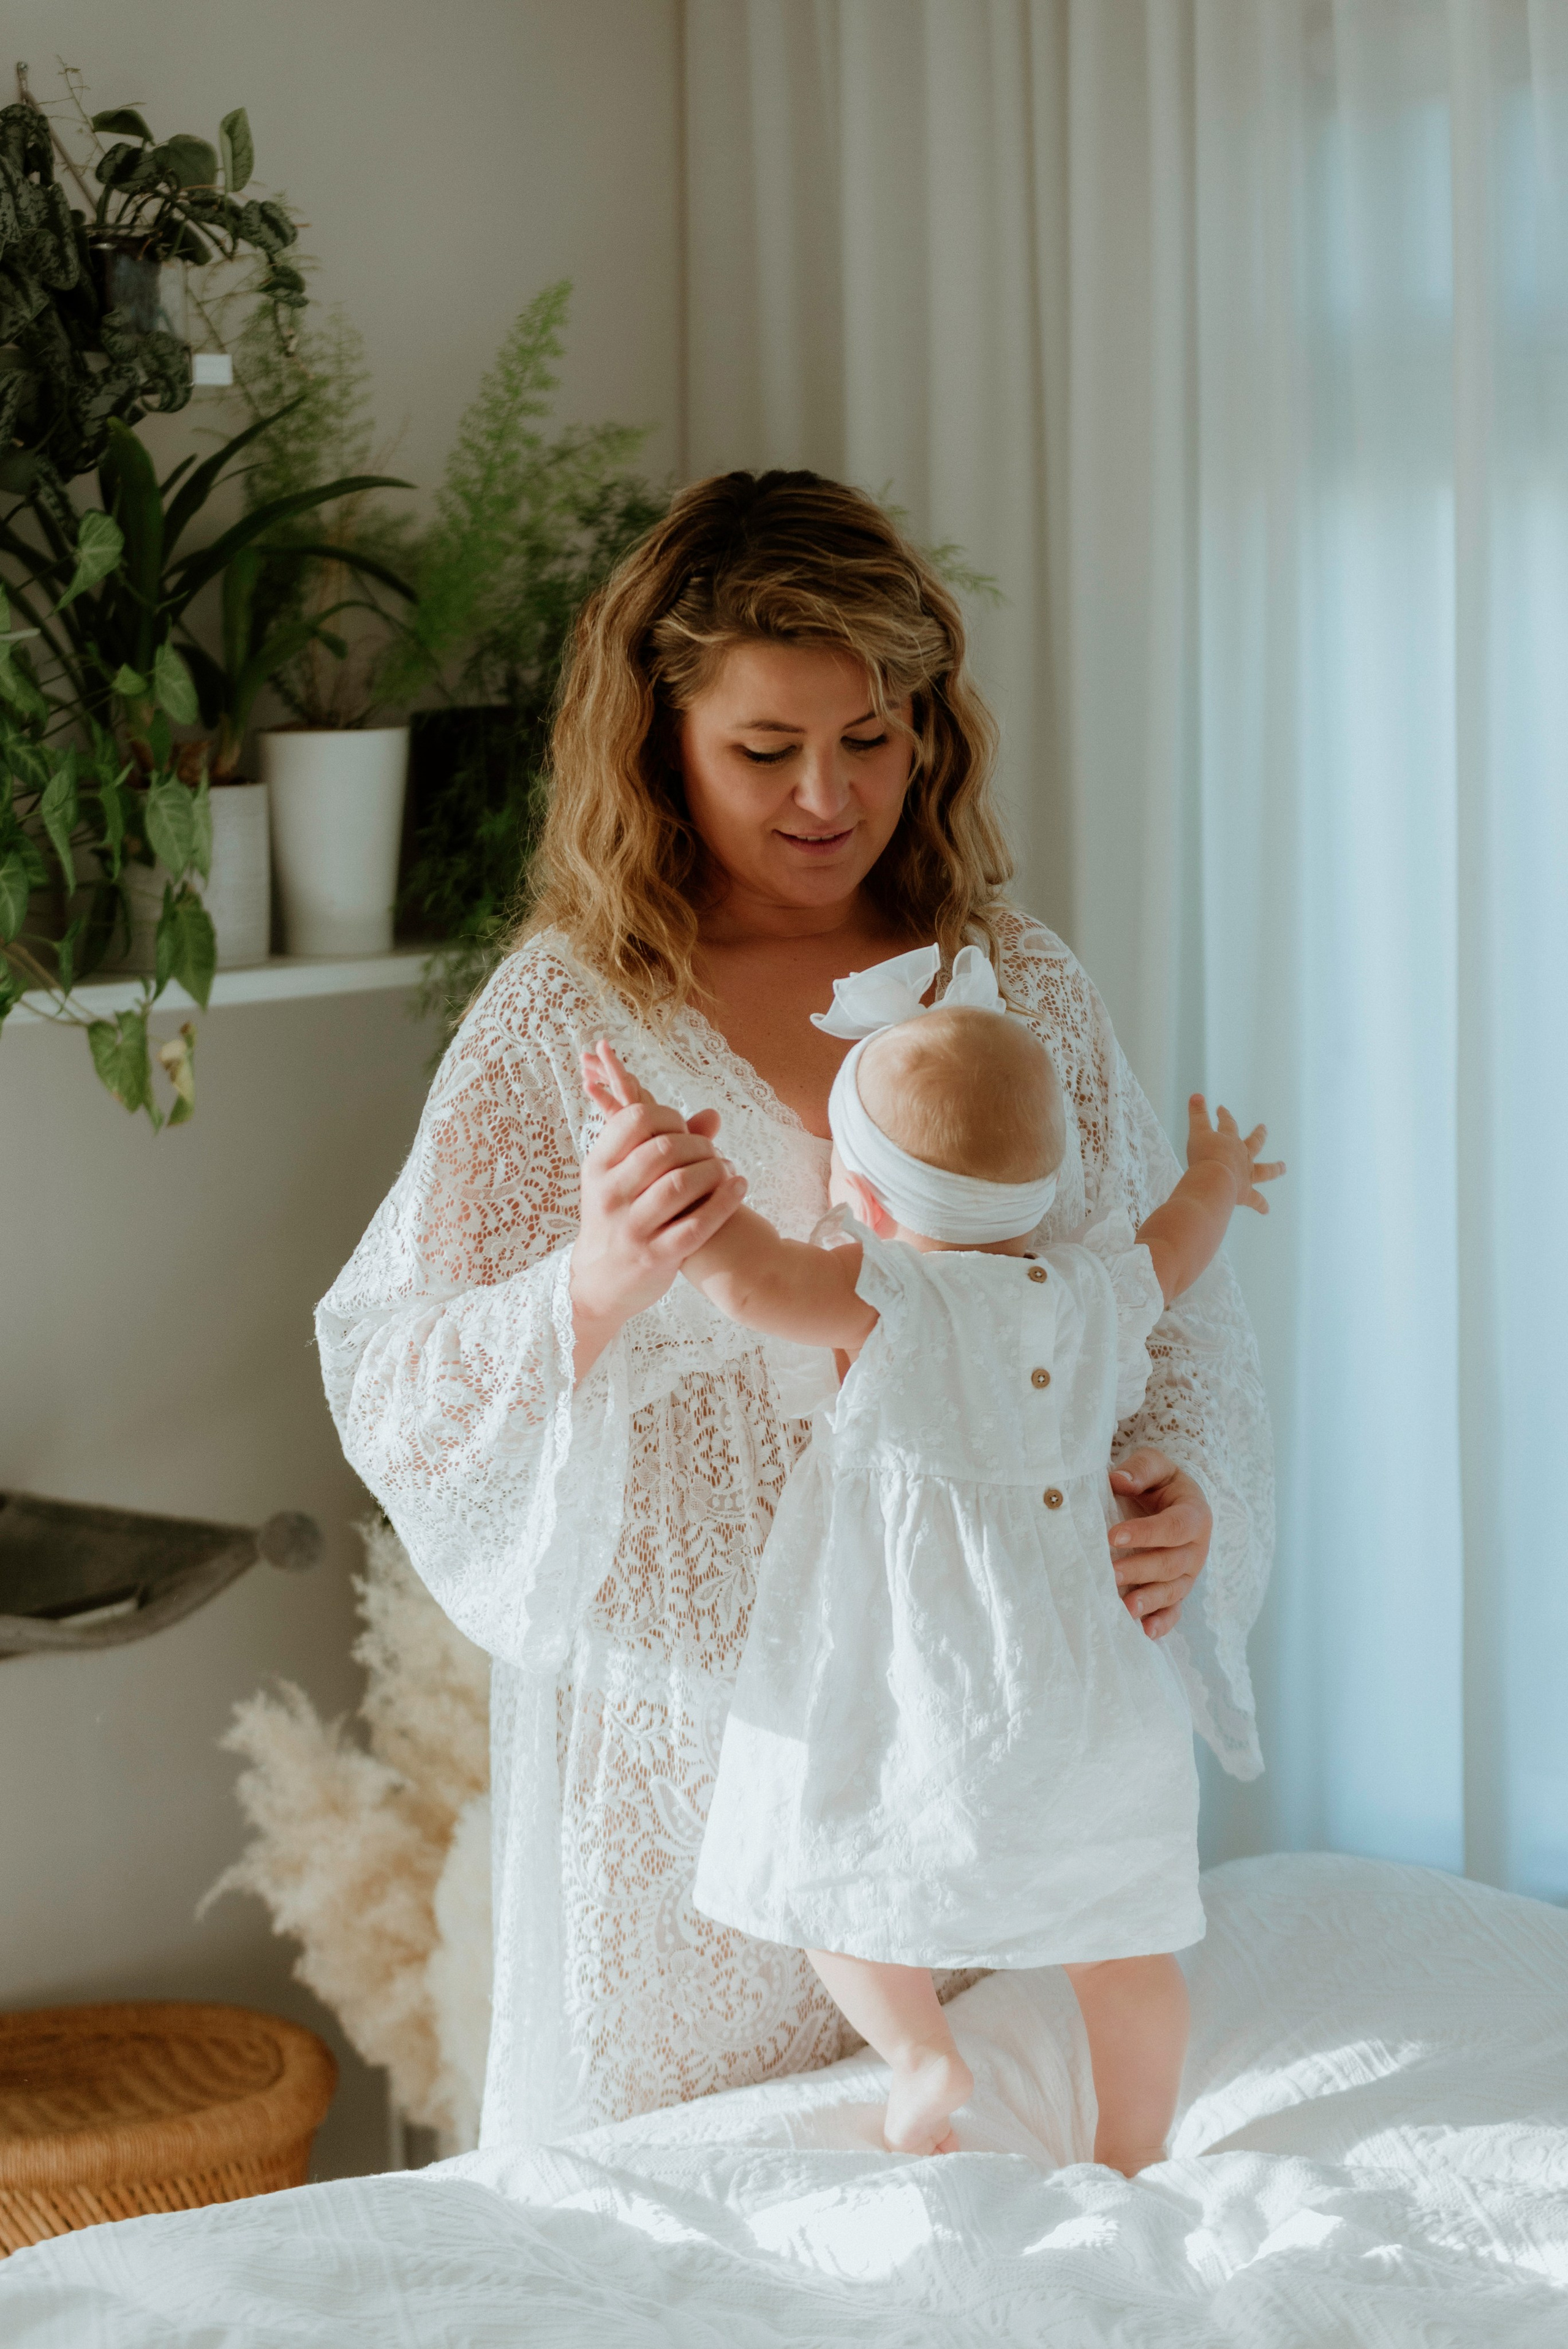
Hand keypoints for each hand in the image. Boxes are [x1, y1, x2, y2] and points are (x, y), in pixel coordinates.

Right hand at [571, 1040, 746, 1376]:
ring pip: (680, 1184)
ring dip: (714, 1170)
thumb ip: (662, 1143)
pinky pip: (696, 1226)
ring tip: (726, 1170)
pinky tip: (739, 1188)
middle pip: (664, 1148)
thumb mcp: (621, 1179)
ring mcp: (632, 1227)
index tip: (684, 1128)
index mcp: (598, 1167)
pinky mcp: (654, 1257)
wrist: (597, 1284)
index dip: (669, 1116)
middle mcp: (611, 1194)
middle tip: (712, 1152)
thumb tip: (713, 1116)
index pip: (637, 1119)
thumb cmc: (617, 1219)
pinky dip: (724, 1202)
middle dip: (698, 1144)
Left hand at [1107, 1448, 1211, 1639]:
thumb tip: (1118, 1480)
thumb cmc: (1160, 1483)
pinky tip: (1145, 1632)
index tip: (1113, 1537)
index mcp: (1194, 1516)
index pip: (1174, 1527)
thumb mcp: (1155, 1466)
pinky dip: (1162, 1623)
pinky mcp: (1177, 1592)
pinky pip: (1174, 1611)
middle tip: (1109, 1573)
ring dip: (1149, 1601)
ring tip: (1125, 1608)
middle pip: (1171, 1563)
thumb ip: (1141, 1469)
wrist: (1171, 1501)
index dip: (1146, 1533)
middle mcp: (1196, 1549)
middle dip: (1140, 1569)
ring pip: (1172, 1590)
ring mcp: (1188, 1574)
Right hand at [1185, 1095, 1284, 1213]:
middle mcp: (1242, 1156)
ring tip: (1283, 1167)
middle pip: (1254, 1142)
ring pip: (1264, 1170)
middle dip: (1258, 1134)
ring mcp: (1246, 1174)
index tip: (1221, 1109)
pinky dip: (1261, 1205)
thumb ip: (1197, 1114)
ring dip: (1274, 1168)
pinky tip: (1266, 1210)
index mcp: (1230, 1140)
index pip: (1228, 1123)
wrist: (1214, 1179)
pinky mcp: (1245, 1193)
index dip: (1225, 1116)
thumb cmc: (1203, 1156)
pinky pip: (1256, 1200)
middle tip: (1263, 1127)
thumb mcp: (1197, 1132)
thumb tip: (1196, 1093)